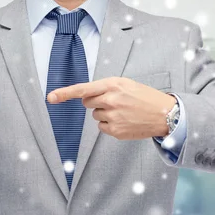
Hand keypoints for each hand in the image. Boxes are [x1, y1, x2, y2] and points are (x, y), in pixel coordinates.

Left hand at [47, 77, 175, 139]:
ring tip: (123, 111)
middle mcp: (110, 100)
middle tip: (112, 101)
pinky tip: (124, 121)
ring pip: (95, 115)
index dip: (64, 93)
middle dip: (94, 101)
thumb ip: (104, 87)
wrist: (164, 113)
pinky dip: (109, 124)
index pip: (83, 89)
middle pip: (86, 103)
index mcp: (112, 85)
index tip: (50, 98)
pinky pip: (102, 127)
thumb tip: (85, 96)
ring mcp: (113, 117)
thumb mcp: (125, 83)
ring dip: (104, 113)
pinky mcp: (116, 131)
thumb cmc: (143, 96)